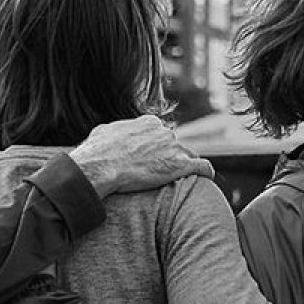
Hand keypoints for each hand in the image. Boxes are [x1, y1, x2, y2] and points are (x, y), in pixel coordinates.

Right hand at [68, 116, 213, 196]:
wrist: (100, 166)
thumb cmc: (97, 152)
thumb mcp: (103, 133)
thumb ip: (113, 132)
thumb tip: (106, 134)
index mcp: (148, 123)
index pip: (160, 134)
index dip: (157, 148)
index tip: (154, 159)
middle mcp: (163, 132)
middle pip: (174, 145)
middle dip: (170, 158)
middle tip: (163, 174)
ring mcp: (174, 147)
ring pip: (189, 155)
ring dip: (186, 166)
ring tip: (185, 180)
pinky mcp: (181, 165)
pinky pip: (203, 166)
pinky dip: (206, 172)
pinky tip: (206, 178)